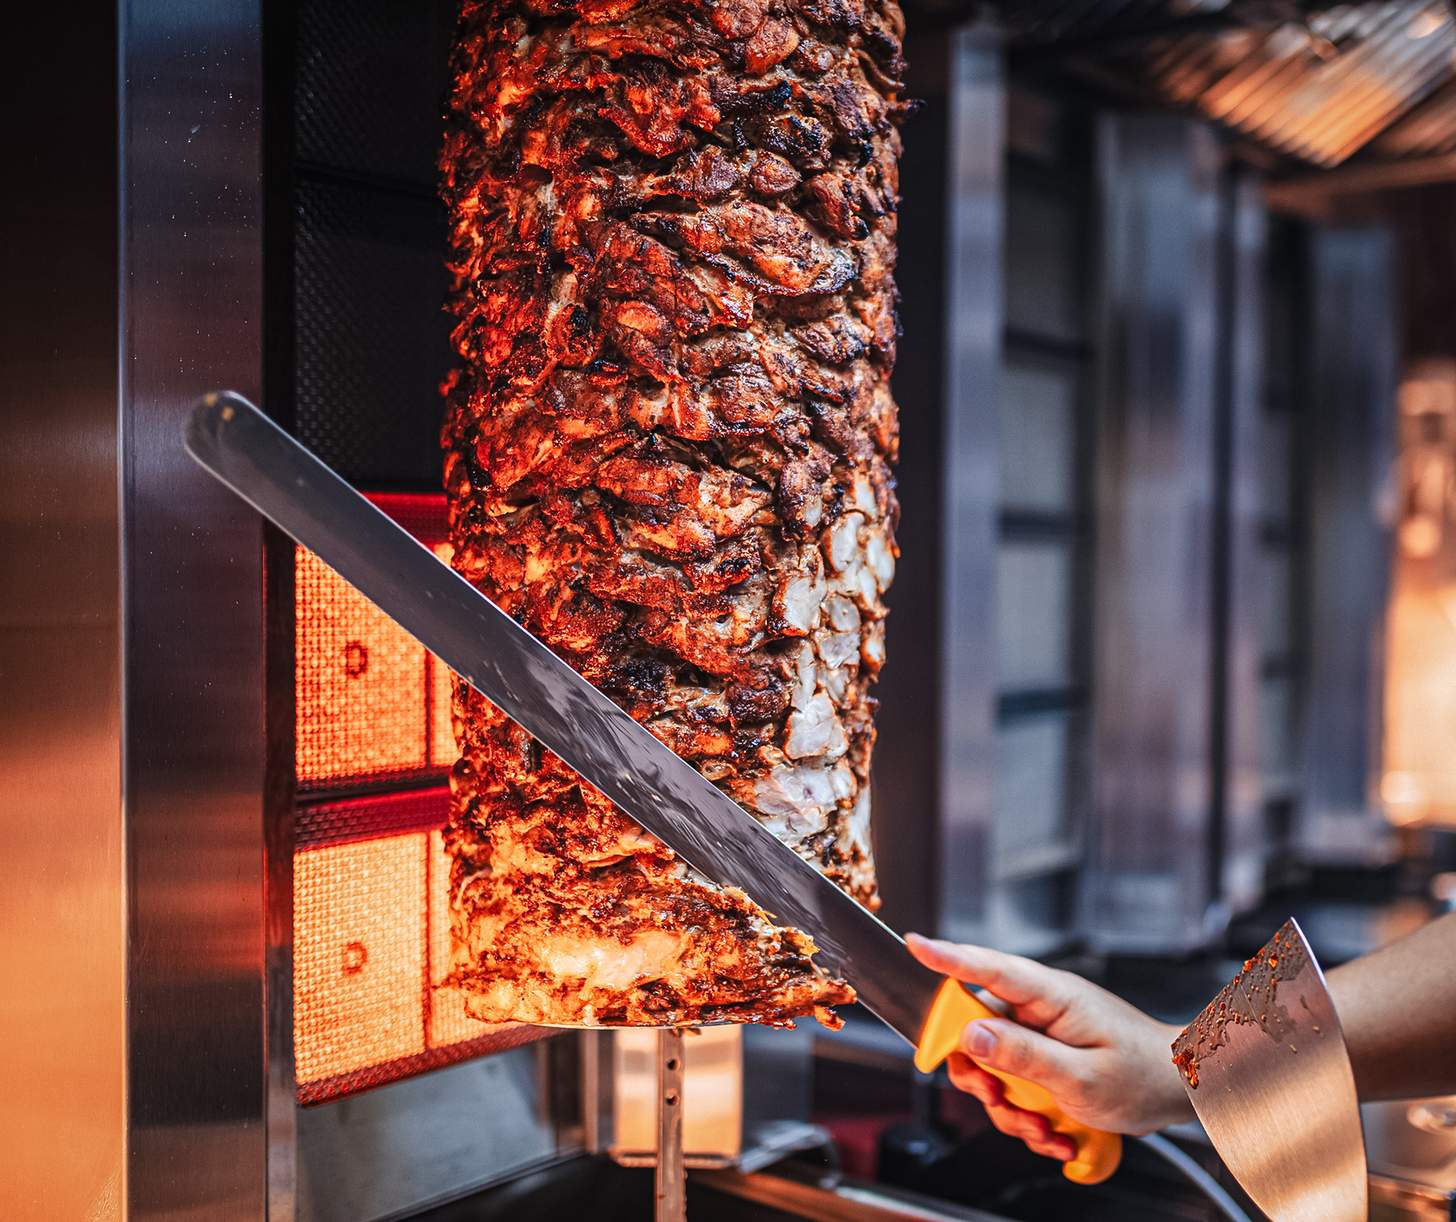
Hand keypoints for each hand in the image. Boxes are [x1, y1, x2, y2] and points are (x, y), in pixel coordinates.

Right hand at [906, 933, 1193, 1163]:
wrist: (1181, 1090)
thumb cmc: (1143, 1075)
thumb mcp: (1080, 1076)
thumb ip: (1022, 1055)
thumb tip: (970, 1034)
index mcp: (1051, 996)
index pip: (990, 968)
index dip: (947, 958)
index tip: (914, 946)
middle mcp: (1040, 1007)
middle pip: (976, 1025)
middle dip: (980, 1073)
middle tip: (998, 1100)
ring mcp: (1042, 1032)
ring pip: (991, 1062)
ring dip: (1007, 1104)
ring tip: (1041, 1128)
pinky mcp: (1044, 1056)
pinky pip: (1013, 1081)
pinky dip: (1025, 1112)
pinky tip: (1052, 1128)